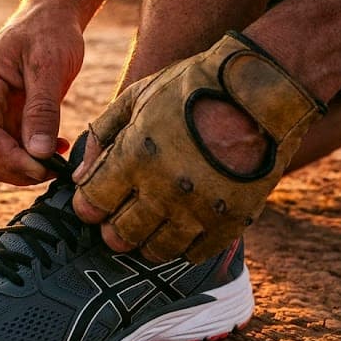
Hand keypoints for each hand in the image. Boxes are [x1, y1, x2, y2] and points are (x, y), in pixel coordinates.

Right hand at [0, 2, 84, 184]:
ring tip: (56, 159)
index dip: (10, 158)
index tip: (43, 167)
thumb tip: (38, 153)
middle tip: (54, 168)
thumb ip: (43, 109)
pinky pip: (9, 149)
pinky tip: (56, 147)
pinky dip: (30, 158)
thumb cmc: (50, 32)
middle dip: (15, 168)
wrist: (50, 17)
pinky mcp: (3, 117)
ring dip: (22, 168)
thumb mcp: (51, 66)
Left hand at [71, 32, 324, 262]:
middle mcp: (163, 190)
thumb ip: (101, 136)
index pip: (91, 205)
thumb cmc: (192, 87)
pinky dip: (185, 245)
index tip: (96, 199)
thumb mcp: (137, 98)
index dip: (89, 206)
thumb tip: (77, 177)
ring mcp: (199, 209)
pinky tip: (184, 226)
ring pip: (156, 250)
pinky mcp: (231, 220)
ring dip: (147, 240)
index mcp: (134, 158)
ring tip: (152, 222)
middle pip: (119, 235)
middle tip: (121, 215)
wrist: (262, 89)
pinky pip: (196, 253)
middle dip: (113, 228)